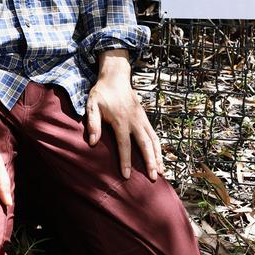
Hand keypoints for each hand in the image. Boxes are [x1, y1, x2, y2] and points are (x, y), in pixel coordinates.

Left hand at [86, 48, 163, 181]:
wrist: (116, 77)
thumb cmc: (102, 93)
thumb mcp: (92, 104)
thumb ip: (93, 123)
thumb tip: (92, 142)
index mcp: (121, 120)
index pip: (124, 144)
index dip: (125, 161)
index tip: (127, 176)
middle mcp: (134, 121)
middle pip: (145, 144)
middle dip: (150, 161)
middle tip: (154, 177)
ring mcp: (141, 119)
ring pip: (153, 140)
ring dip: (158, 156)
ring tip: (162, 172)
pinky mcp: (144, 117)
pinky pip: (154, 134)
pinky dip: (159, 147)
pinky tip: (160, 157)